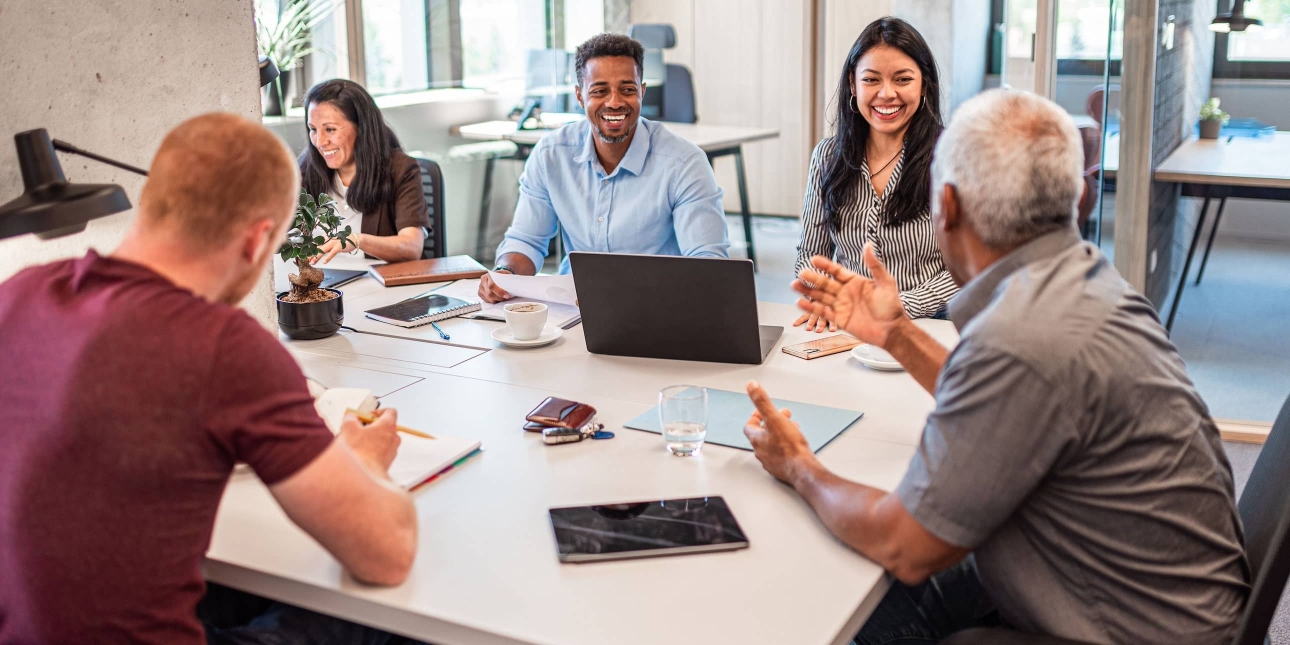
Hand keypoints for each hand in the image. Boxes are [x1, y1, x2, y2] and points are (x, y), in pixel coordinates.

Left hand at [310, 235, 358, 264]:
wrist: (354, 239)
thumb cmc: (343, 241)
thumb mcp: (332, 243)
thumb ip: (326, 246)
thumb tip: (318, 252)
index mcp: (326, 239)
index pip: (315, 245)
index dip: (309, 251)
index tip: (304, 256)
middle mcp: (328, 240)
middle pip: (317, 248)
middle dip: (310, 254)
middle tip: (306, 260)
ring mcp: (333, 243)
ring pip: (322, 250)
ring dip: (317, 257)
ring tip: (312, 263)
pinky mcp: (339, 246)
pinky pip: (332, 253)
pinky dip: (328, 257)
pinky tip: (325, 262)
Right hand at [338, 408, 400, 474]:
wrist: (362, 477)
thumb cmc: (358, 452)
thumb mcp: (349, 427)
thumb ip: (351, 418)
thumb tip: (351, 418)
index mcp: (388, 426)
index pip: (390, 412)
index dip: (377, 412)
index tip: (366, 416)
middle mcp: (394, 438)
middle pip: (385, 427)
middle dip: (371, 427)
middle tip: (357, 430)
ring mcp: (392, 452)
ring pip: (382, 441)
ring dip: (370, 440)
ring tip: (355, 443)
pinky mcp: (386, 464)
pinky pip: (380, 453)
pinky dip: (371, 451)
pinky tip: (358, 455)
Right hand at [477, 272, 512, 303]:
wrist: (499, 275)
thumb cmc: (503, 276)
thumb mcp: (507, 275)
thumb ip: (508, 281)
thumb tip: (511, 289)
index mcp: (489, 275)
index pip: (492, 285)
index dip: (499, 292)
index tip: (507, 296)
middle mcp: (483, 280)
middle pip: (489, 293)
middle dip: (499, 297)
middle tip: (505, 298)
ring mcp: (480, 287)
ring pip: (488, 298)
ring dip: (496, 300)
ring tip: (502, 297)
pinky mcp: (480, 292)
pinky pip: (486, 300)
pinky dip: (493, 300)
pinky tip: (497, 298)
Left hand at [742, 381, 816, 484]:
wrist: (802, 469)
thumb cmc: (790, 447)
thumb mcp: (775, 419)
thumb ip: (762, 402)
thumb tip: (751, 386)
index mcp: (757, 439)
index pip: (749, 426)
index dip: (756, 416)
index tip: (764, 411)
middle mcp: (761, 451)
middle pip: (762, 434)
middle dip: (772, 423)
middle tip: (782, 417)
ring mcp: (771, 461)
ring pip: (772, 444)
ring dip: (780, 434)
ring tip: (791, 428)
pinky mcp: (781, 468)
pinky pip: (781, 454)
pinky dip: (786, 446)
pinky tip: (795, 444)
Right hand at [792, 243, 906, 347]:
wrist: (892, 330)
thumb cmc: (891, 307)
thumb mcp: (886, 283)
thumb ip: (875, 265)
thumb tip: (868, 245)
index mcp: (855, 282)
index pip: (837, 271)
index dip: (826, 265)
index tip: (814, 259)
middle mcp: (846, 293)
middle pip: (825, 283)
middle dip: (813, 278)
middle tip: (801, 273)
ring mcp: (842, 306)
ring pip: (821, 296)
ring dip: (808, 291)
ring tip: (795, 285)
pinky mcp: (839, 319)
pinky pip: (823, 312)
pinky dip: (811, 308)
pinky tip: (801, 303)